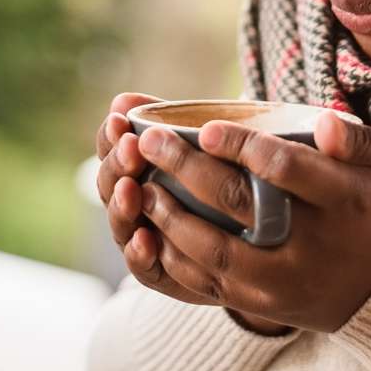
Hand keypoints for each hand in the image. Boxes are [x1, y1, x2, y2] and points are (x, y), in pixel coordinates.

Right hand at [96, 92, 216, 306]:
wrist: (261, 232)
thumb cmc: (223, 170)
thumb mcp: (199, 141)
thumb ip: (165, 120)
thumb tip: (122, 98)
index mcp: (136, 164)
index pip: (110, 146)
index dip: (110, 135)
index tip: (121, 120)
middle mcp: (132, 200)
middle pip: (109, 182)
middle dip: (117, 165)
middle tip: (131, 150)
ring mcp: (143, 235)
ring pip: (120, 223)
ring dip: (122, 206)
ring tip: (131, 190)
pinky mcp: (162, 271)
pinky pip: (143, 267)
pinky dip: (139, 253)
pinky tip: (146, 240)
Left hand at [134, 113, 370, 331]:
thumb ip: (362, 142)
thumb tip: (325, 124)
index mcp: (345, 203)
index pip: (285, 169)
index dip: (240, 147)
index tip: (202, 127)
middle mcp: (311, 247)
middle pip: (238, 205)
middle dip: (186, 169)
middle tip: (148, 140)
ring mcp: (284, 283)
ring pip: (215, 253)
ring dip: (171, 217)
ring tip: (141, 185)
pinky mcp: (264, 304)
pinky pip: (210, 287)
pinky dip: (175, 260)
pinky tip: (151, 232)